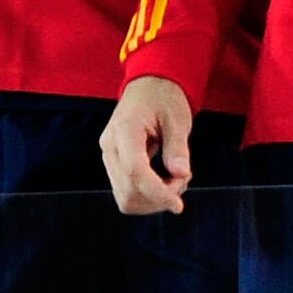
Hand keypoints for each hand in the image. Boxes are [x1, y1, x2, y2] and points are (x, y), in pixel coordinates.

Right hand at [103, 77, 196, 213]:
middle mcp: (110, 146)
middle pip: (128, 191)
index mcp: (125, 129)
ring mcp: (109, 157)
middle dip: (159, 196)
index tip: (178, 205)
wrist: (149, 87)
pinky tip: (165, 182)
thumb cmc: (163, 98)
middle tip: (183, 178)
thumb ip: (177, 146)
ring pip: (125, 198)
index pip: (135, 171)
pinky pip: (126, 192)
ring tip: (176, 180)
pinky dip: (147, 195)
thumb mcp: (177, 117)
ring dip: (153, 199)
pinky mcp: (114, 165)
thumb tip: (181, 173)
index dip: (157, 193)